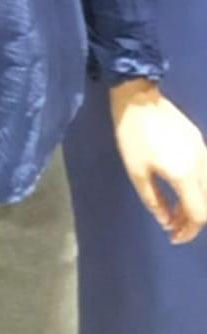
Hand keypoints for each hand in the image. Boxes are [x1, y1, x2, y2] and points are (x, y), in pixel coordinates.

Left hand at [109, 80, 206, 244]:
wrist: (138, 99)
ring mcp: (203, 151)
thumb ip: (154, 201)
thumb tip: (166, 221)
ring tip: (175, 207)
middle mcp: (201, 165)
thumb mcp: (137, 174)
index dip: (188, 231)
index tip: (173, 235)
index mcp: (185, 176)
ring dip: (195, 203)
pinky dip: (197, 186)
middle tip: (173, 224)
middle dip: (192, 220)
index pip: (198, 214)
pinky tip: (179, 184)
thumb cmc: (133, 137)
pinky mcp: (199, 140)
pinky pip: (206, 171)